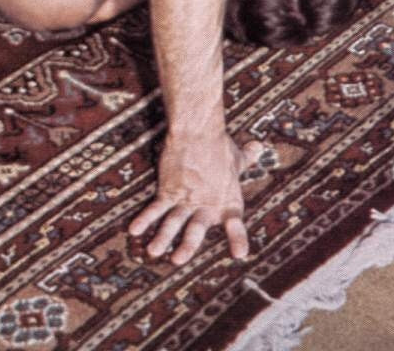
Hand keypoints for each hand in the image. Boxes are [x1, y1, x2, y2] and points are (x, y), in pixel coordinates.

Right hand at [129, 132, 263, 264]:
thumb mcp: (236, 156)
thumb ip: (247, 159)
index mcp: (227, 200)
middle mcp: (206, 204)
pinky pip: (156, 208)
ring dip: (162, 238)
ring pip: (173, 223)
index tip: (239, 255)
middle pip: (196, 230)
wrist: (197, 131)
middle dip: (187, 247)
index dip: (237, 239)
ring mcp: (186, 198)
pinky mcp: (168, 189)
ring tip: (153, 252)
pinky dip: (145, 219)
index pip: (235, 224)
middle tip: (178, 260)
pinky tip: (134, 230)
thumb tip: (259, 147)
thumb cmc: (219, 144)